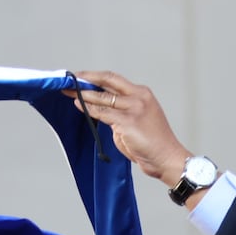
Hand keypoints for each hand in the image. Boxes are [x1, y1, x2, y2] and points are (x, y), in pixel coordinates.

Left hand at [65, 70, 193, 188]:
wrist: (166, 158)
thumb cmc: (152, 143)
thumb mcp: (138, 120)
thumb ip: (120, 112)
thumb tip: (99, 110)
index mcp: (142, 93)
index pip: (114, 79)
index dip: (96, 76)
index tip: (82, 77)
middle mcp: (138, 96)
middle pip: (108, 80)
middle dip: (87, 78)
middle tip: (71, 79)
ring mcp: (134, 108)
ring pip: (103, 97)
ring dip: (83, 94)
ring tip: (69, 92)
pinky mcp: (128, 122)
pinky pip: (103, 113)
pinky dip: (89, 109)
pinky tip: (79, 105)